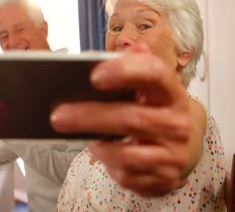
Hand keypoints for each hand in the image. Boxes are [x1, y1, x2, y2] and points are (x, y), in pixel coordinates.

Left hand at [50, 44, 192, 196]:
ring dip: (95, 143)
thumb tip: (95, 57)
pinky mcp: (162, 178)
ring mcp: (172, 154)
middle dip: (89, 116)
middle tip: (57, 115)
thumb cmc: (150, 111)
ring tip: (70, 133)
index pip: (154, 74)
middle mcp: (177, 123)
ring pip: (126, 153)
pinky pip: (125, 173)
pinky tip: (95, 149)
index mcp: (171, 92)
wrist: (177, 149)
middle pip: (131, 118)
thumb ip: (126, 68)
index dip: (125, 71)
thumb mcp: (146, 88)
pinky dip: (105, 161)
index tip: (94, 75)